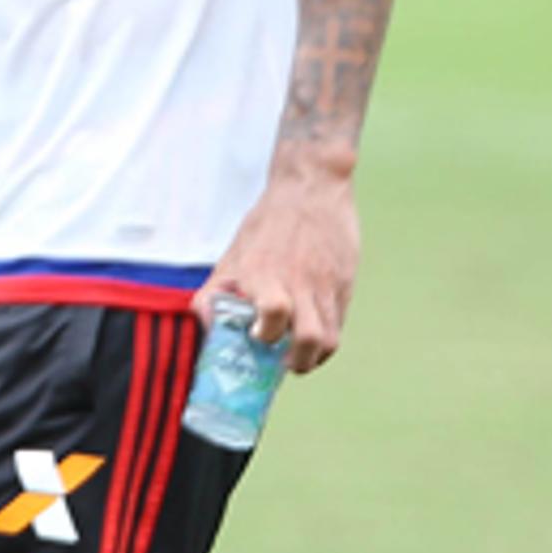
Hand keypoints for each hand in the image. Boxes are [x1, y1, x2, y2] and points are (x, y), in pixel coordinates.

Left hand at [209, 159, 360, 373]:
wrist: (312, 188)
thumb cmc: (267, 224)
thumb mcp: (233, 254)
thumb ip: (214, 292)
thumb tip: (206, 326)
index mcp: (266, 273)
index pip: (273, 313)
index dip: (265, 334)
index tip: (256, 337)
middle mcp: (299, 283)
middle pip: (308, 338)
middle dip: (296, 362)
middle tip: (283, 364)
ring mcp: (326, 285)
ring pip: (329, 339)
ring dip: (313, 357)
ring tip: (299, 358)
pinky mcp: (345, 284)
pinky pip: (339, 324)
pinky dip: (325, 341)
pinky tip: (312, 338)